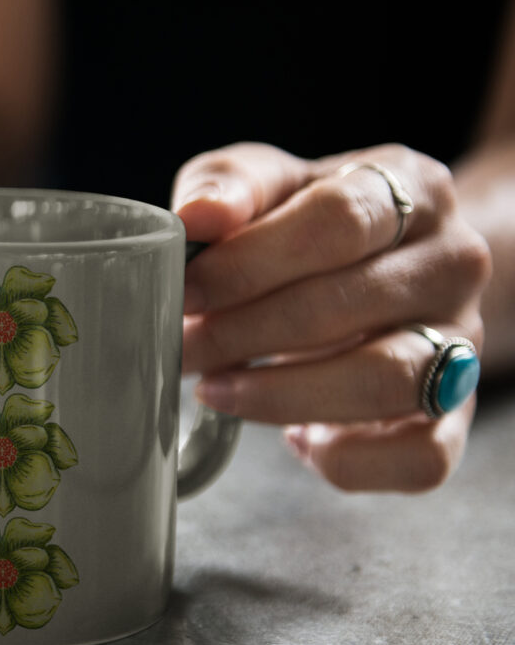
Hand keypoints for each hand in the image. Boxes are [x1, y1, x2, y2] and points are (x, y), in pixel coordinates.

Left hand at [172, 143, 491, 491]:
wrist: (385, 265)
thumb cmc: (310, 223)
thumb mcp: (269, 183)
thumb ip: (232, 186)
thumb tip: (197, 216)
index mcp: (412, 187)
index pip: (336, 220)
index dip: (248, 262)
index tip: (185, 291)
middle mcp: (452, 263)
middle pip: (344, 304)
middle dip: (240, 334)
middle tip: (181, 348)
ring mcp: (462, 343)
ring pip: (382, 382)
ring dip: (279, 396)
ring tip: (216, 390)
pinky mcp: (454, 416)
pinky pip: (419, 458)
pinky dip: (350, 461)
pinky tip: (297, 438)